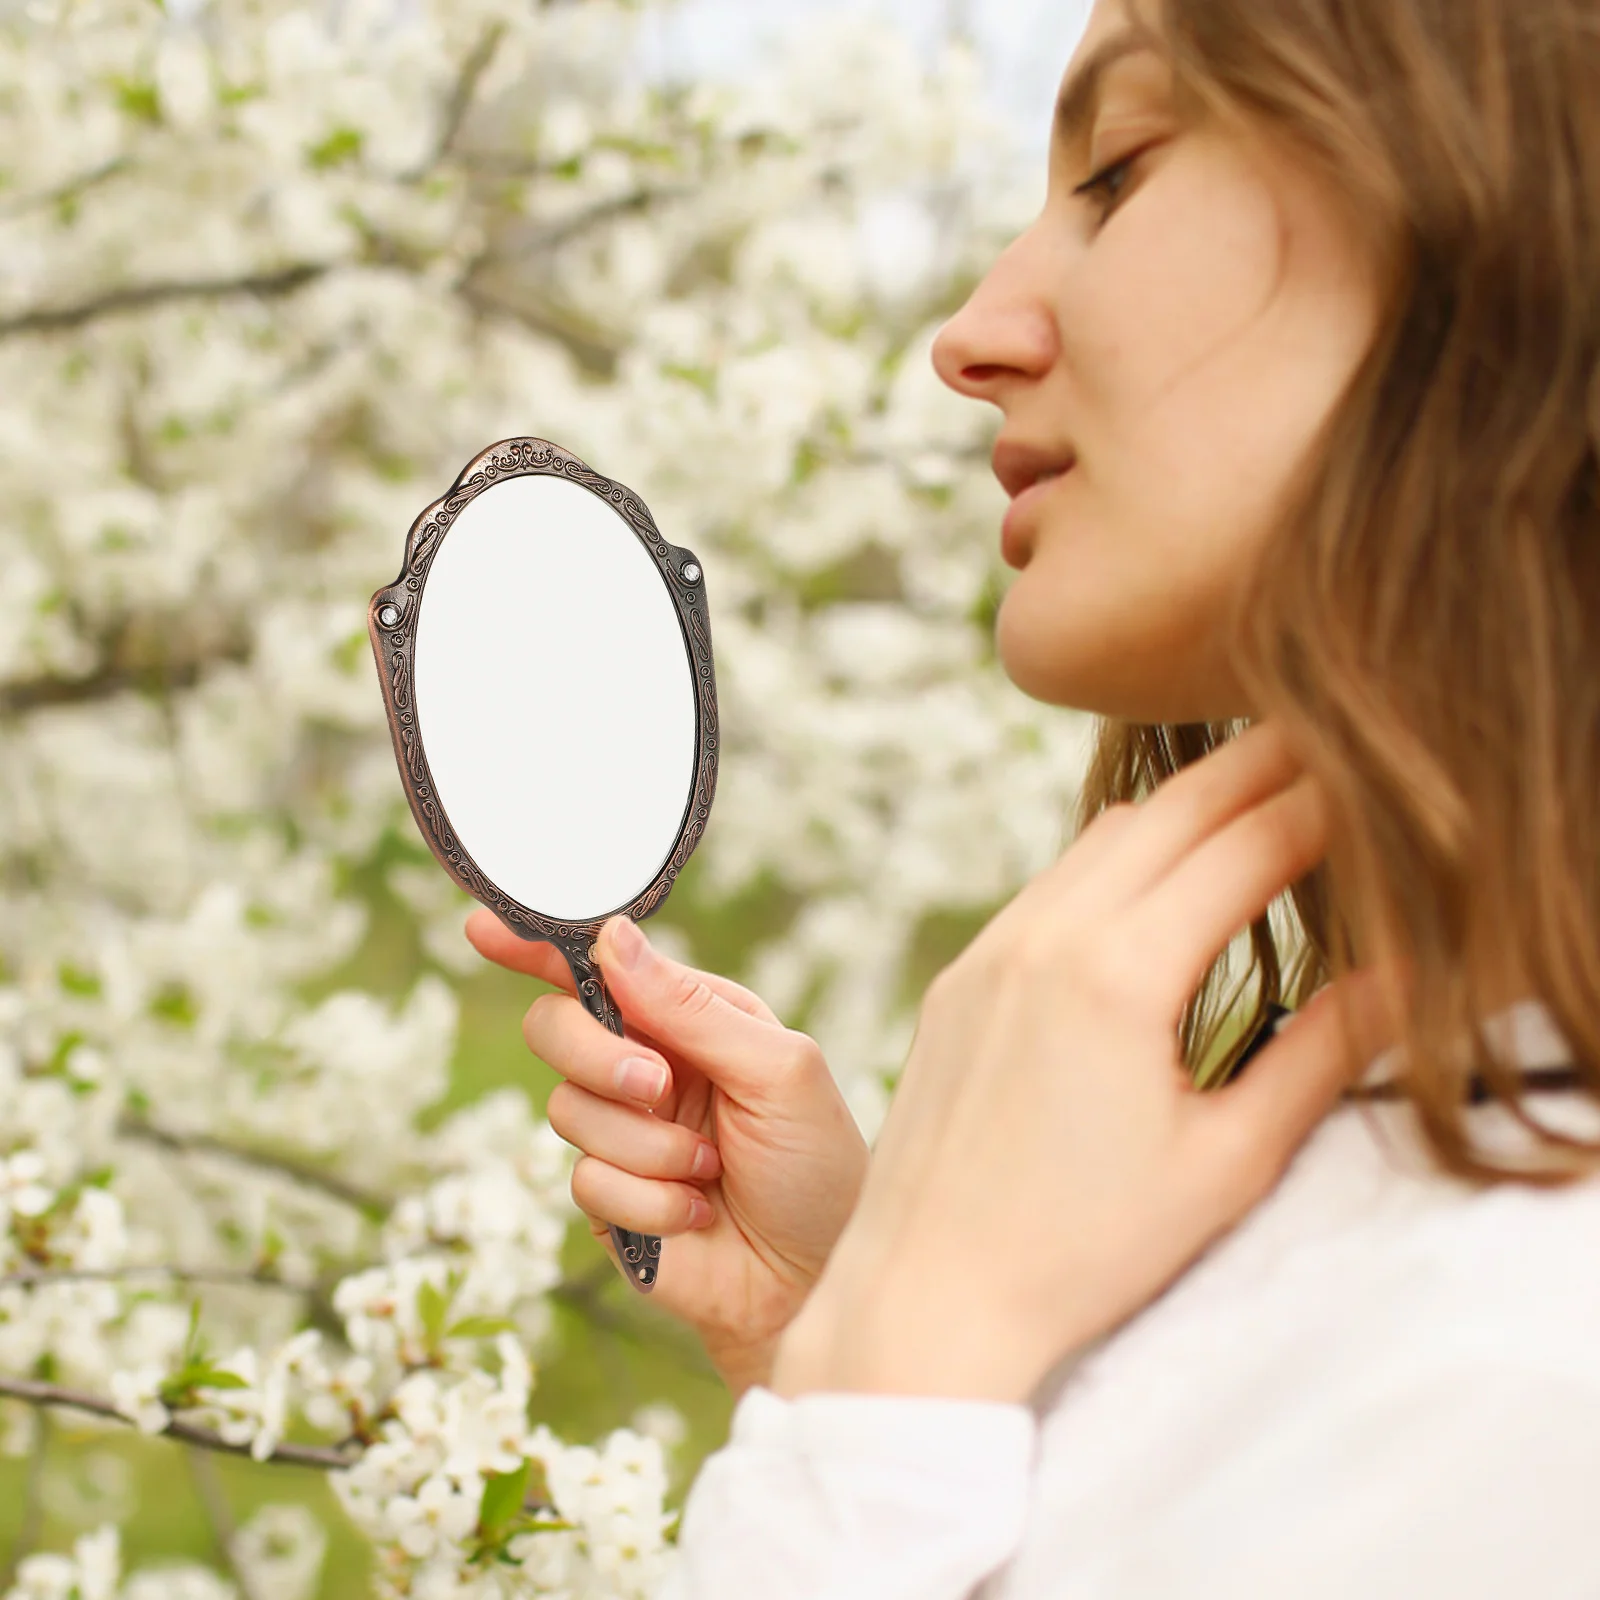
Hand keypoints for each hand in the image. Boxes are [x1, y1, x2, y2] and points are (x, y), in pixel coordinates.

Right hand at [465, 909, 869, 1395]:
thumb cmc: (818, 1167)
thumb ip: (692, 1007)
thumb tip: (611, 936)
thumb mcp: (779, 1071)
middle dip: (598, 1057)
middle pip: (557, 1027)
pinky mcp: (608, 1199)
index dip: (538, 945)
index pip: (603, 967)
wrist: (815, 1281)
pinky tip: (696, 1215)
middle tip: (658, 1087)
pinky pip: (585, 1181)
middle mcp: (647, 1066)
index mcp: (690, 1018)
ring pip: (567, 1109)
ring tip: (709, 1169)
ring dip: (646, 1146)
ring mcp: (622, 1133)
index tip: (483, 929)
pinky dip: (647, 1201)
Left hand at [772, 720, 1406, 1404]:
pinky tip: (1147, 873)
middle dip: (1253, 774)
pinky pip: (1047, 880)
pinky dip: (1112, 855)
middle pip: (1172, 812)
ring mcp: (990, 949)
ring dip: (1179, 808)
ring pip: (1101, 835)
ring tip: (1244, 797)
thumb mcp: (1227, 1163)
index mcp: (1120, 977)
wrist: (930, 1290)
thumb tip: (1405, 981)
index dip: (1319, 812)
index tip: (1366, 791)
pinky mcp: (958, 974)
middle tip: (1315, 746)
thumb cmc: (1084, 1249)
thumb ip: (1322, 1058)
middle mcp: (1046, 938)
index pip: (1247, 852)